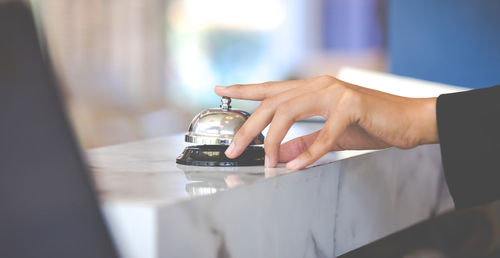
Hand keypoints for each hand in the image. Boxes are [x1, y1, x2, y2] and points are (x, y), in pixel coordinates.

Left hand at [214, 75, 438, 169]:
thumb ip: (302, 142)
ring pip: (289, 112)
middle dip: (248, 127)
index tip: (220, 88)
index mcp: (313, 88)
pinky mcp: (352, 105)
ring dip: (273, 140)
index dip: (244, 89)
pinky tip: (297, 166)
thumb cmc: (371, 124)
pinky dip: (309, 153)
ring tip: (266, 162)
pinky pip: (323, 133)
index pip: (271, 88)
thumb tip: (278, 153)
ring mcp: (335, 92)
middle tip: (233, 148)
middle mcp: (319, 85)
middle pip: (272, 102)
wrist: (410, 121)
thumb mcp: (330, 134)